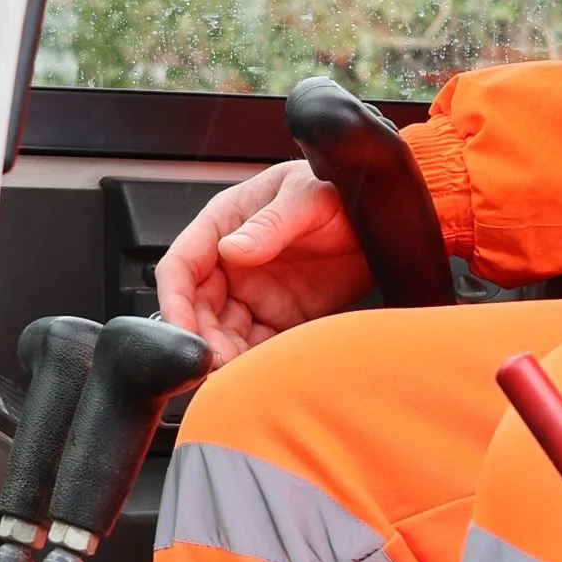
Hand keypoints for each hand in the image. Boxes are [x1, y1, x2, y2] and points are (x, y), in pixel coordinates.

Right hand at [159, 158, 374, 360]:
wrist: (387, 218)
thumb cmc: (339, 191)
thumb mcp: (307, 198)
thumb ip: (270, 223)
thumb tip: (231, 249)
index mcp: (224, 223)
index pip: (181, 265)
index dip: (175, 300)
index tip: (181, 329)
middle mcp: (233, 261)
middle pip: (197, 307)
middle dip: (200, 337)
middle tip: (216, 361)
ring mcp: (255, 292)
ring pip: (222, 332)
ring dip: (224, 354)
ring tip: (237, 371)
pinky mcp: (280, 316)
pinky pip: (256, 345)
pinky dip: (252, 361)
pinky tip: (259, 370)